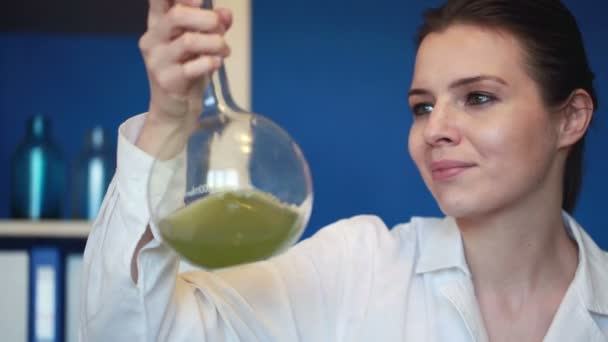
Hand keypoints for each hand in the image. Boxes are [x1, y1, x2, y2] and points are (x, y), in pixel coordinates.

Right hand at [136, 0, 232, 156]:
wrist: (175, 108)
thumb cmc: (186, 70)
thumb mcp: (200, 44)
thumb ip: (213, 26)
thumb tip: (226, 14)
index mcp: (157, 24)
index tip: (201, 0)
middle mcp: (152, 39)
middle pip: (176, 15)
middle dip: (206, 18)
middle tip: (221, 29)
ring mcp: (157, 61)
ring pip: (188, 41)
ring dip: (214, 43)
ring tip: (224, 50)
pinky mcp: (166, 81)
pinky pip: (192, 67)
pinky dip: (210, 62)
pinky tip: (217, 63)